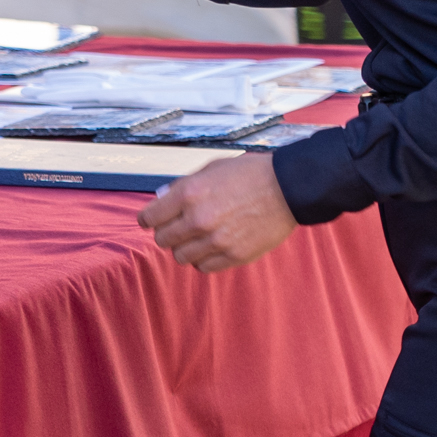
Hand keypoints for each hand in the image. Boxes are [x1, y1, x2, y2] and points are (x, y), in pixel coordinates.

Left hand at [136, 151, 298, 270]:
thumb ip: (183, 187)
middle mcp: (198, 219)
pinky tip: (211, 248)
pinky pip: (204, 267)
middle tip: (177, 229)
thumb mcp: (210, 169)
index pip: (150, 218)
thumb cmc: (249, 174)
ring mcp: (216, 240)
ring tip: (196, 239)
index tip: (152, 221)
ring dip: (185, 248)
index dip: (148, 220)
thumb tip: (162, 201)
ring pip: (181, 256)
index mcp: (188, 193)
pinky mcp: (234, 255)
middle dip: (167, 233)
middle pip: (163, 240)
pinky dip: (203, 259)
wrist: (288, 188)